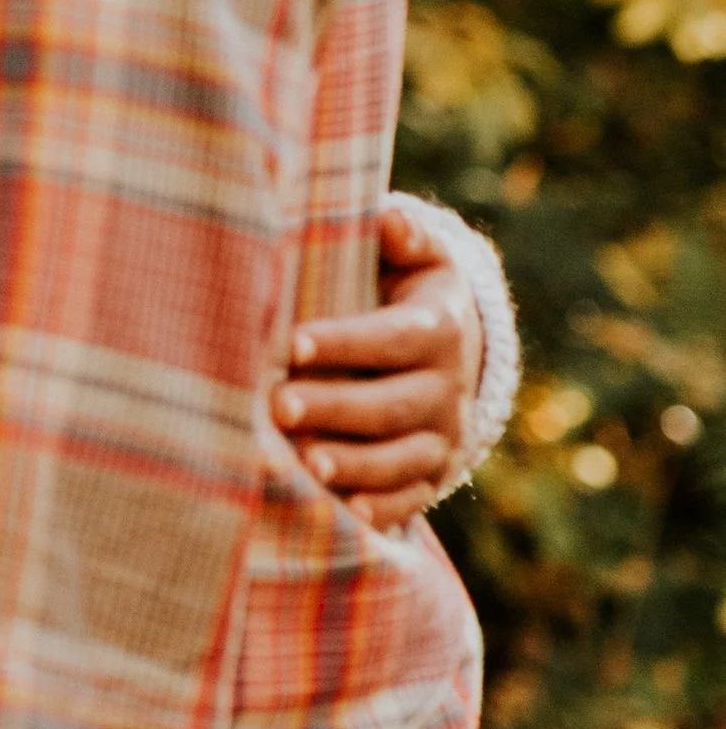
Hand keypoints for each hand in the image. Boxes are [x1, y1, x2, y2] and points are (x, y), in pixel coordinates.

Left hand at [276, 194, 485, 531]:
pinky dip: (385, 508)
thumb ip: (406, 235)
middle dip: (335, 407)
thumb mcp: (418, 255)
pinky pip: (413, 497)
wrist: (450, 349)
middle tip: (279, 406)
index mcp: (438, 329)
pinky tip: (348, 510)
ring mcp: (443, 436)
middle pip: (391, 404)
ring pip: (402, 457)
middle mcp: (448, 388)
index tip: (292, 343)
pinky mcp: (434, 474)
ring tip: (305, 462)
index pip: (393, 338)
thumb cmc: (408, 290)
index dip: (345, 343)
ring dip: (354, 463)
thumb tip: (389, 218)